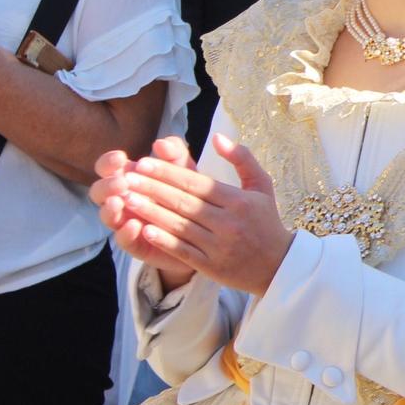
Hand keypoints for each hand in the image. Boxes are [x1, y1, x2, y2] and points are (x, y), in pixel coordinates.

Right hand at [92, 138, 196, 288]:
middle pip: (99, 192)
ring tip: (119, 202)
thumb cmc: (188, 191)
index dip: (109, 162)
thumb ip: (174, 153)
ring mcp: (125, 222)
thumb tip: (161, 143)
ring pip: (107, 216)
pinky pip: (123, 240)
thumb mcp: (184, 169)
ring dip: (110, 209)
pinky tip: (135, 225)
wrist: (204, 225)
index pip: (107, 168)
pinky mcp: (136, 243)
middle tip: (121, 182)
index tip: (121, 158)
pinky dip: (126, 233)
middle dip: (107, 185)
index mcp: (127, 178)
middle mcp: (121, 199)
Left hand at [111, 133, 291, 295]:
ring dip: (149, 212)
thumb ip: (242, 158)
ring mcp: (219, 246)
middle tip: (125, 178)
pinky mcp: (211, 266)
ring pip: (178, 226)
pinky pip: (182, 251)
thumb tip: (217, 137)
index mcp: (239, 201)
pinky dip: (162, 240)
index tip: (143, 162)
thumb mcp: (262, 186)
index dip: (166, 172)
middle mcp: (228, 223)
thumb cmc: (267, 221)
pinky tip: (142, 229)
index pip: (196, 183)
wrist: (279, 266)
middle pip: (183, 202)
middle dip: (151, 188)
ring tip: (126, 200)